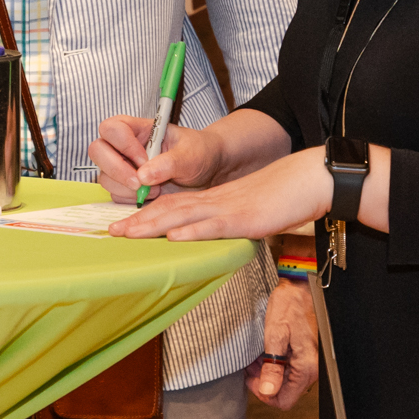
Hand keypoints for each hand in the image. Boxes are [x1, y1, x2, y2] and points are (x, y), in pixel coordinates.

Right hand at [89, 116, 223, 204]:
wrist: (209, 174)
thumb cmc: (199, 153)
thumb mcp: (190, 154)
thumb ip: (169, 162)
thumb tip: (143, 175)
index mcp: (139, 129)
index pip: (113, 128)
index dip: (123, 144)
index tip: (144, 160)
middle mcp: (125, 147)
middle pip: (97, 150)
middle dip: (116, 169)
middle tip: (140, 183)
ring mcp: (123, 167)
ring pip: (104, 176)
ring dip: (125, 188)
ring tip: (154, 190)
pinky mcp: (126, 188)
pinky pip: (115, 195)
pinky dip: (129, 200)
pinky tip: (151, 198)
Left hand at [110, 145, 329, 240]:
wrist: (308, 179)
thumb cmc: (282, 196)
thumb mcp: (248, 212)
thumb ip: (228, 223)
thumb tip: (211, 239)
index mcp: (214, 199)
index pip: (173, 206)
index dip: (146, 214)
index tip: (123, 224)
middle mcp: (214, 201)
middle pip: (168, 209)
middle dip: (138, 220)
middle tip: (110, 230)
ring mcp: (227, 208)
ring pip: (182, 214)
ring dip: (152, 224)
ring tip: (127, 232)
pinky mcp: (244, 218)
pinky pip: (214, 225)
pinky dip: (192, 231)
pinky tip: (174, 236)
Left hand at [246, 279, 318, 410]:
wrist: (299, 288)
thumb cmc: (289, 306)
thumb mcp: (275, 335)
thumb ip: (272, 366)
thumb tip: (267, 391)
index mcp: (305, 368)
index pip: (284, 401)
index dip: (264, 394)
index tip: (251, 378)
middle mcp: (310, 369)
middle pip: (284, 392)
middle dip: (263, 381)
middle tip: (249, 365)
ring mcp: (308, 363)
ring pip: (284, 382)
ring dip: (267, 372)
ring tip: (255, 356)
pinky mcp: (303, 356)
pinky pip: (288, 370)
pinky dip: (273, 364)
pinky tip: (263, 352)